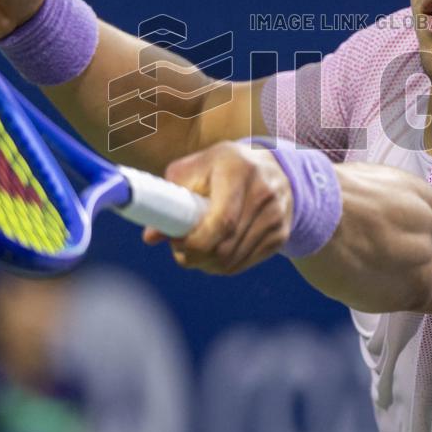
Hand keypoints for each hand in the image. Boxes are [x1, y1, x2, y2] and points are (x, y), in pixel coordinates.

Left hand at [143, 142, 292, 274]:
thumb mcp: (196, 168)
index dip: (195, 242)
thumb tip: (151, 236)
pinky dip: (222, 265)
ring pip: (232, 261)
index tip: (176, 243)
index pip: (222, 221)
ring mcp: (276, 217)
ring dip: (206, 263)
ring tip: (195, 248)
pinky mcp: (280, 235)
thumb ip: (172, 196)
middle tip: (180, 249)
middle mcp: (264, 193)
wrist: (273, 168)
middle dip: (195, 256)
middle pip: (225, 247)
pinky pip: (243, 264)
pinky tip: (214, 250)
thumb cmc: (223, 167)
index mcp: (239, 170)